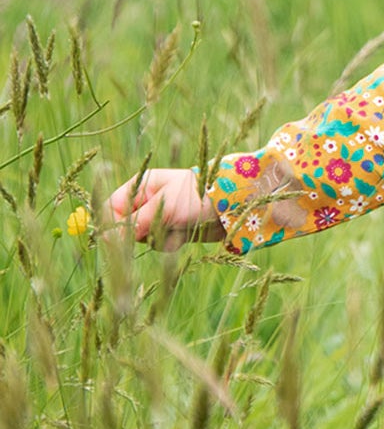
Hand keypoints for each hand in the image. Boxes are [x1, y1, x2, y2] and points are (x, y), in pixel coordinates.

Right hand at [107, 168, 224, 248]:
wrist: (230, 205)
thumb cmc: (196, 197)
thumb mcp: (164, 208)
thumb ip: (136, 222)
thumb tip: (108, 237)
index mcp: (139, 186)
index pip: (111, 208)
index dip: (112, 226)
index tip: (120, 240)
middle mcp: (145, 201)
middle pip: (124, 227)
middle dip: (141, 234)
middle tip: (159, 230)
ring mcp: (157, 215)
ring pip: (142, 238)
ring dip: (158, 238)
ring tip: (178, 227)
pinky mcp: (169, 228)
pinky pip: (159, 242)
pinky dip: (170, 242)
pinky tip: (185, 233)